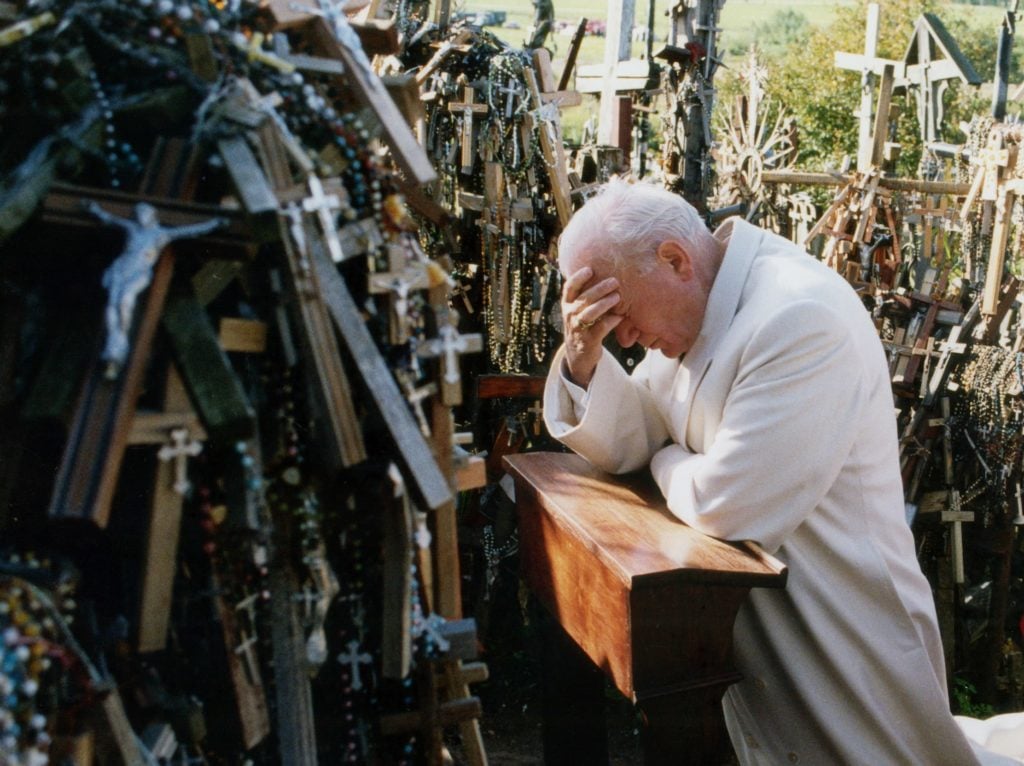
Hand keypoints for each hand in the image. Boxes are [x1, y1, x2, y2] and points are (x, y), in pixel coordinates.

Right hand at [561, 266, 621, 387]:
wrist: (578, 354)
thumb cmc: (584, 325)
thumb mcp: (579, 310)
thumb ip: (587, 295)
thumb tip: (607, 274)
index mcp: (567, 305)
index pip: (569, 288)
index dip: (578, 278)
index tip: (590, 269)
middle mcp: (570, 315)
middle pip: (583, 299)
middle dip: (599, 289)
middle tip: (615, 281)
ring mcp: (578, 328)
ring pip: (589, 313)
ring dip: (604, 304)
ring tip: (617, 297)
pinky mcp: (588, 341)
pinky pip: (600, 329)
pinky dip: (611, 321)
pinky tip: (621, 316)